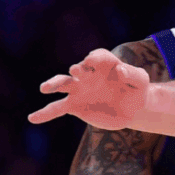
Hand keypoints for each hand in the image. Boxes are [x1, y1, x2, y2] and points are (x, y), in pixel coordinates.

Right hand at [29, 49, 149, 129]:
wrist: (132, 108)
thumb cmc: (137, 90)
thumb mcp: (142, 81)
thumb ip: (134, 75)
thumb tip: (120, 71)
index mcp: (105, 64)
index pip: (98, 56)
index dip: (95, 58)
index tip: (92, 61)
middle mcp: (88, 74)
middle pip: (79, 69)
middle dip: (78, 70)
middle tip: (76, 71)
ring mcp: (79, 89)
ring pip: (63, 84)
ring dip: (54, 84)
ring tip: (45, 88)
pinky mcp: (75, 105)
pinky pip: (57, 108)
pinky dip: (45, 113)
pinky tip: (33, 118)